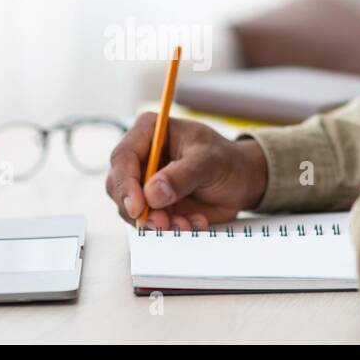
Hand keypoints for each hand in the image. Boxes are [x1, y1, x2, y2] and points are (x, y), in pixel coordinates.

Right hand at [106, 113, 267, 230]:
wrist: (242, 182)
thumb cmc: (227, 162)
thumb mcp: (209, 162)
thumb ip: (182, 175)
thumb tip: (152, 193)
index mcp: (149, 131)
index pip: (123, 157)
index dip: (125, 184)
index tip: (138, 207)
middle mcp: (141, 156)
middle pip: (118, 185)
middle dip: (139, 209)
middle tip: (162, 222)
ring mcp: (145, 183)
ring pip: (130, 208)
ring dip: (156, 222)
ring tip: (186, 223)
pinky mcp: (153, 205)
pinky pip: (148, 222)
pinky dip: (168, 228)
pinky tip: (192, 222)